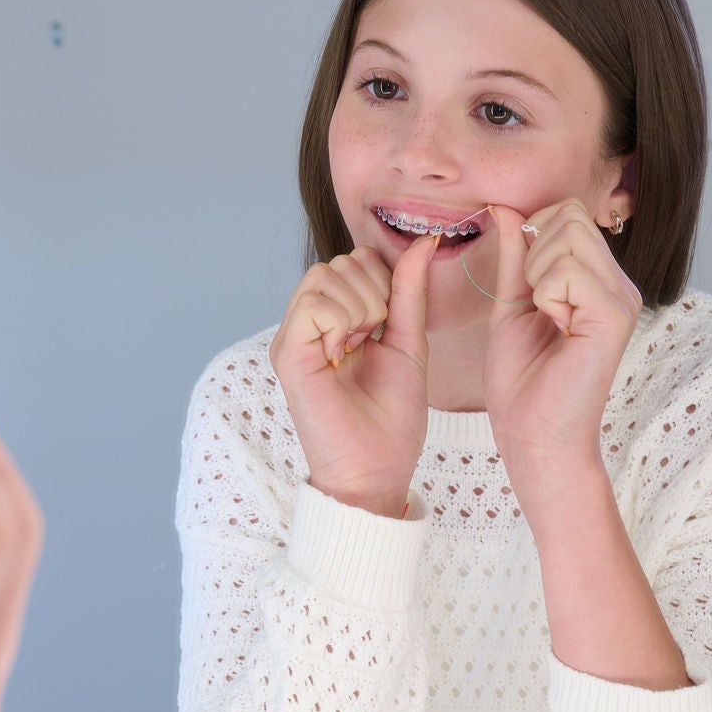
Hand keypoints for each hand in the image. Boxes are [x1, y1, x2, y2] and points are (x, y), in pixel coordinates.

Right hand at [267, 233, 439, 515]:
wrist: (377, 469)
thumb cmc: (391, 418)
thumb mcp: (409, 342)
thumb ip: (410, 292)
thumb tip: (424, 243)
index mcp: (336, 320)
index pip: (356, 260)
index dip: (383, 282)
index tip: (387, 328)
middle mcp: (308, 324)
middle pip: (340, 262)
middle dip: (373, 294)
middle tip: (373, 340)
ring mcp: (294, 337)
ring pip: (325, 276)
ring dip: (358, 308)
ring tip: (359, 348)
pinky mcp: (287, 353)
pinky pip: (314, 304)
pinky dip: (340, 323)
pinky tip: (343, 355)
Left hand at [481, 201, 642, 483]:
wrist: (533, 435)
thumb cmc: (523, 380)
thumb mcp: (511, 304)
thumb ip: (514, 256)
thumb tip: (507, 208)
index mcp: (599, 280)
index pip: (568, 212)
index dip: (533, 234)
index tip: (525, 284)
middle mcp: (619, 284)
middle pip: (569, 215)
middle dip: (532, 253)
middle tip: (537, 305)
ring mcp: (622, 298)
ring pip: (568, 236)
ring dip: (537, 275)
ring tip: (547, 319)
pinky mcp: (615, 315)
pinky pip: (568, 269)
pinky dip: (546, 294)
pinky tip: (557, 328)